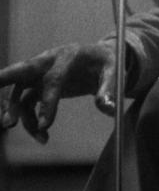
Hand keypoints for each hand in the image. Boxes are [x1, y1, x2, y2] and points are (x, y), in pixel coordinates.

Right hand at [0, 41, 117, 143]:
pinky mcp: (38, 84)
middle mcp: (48, 61)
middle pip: (19, 71)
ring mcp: (39, 72)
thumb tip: (108, 109)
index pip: (53, 79)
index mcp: (68, 55)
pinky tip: (41, 134)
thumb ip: (109, 89)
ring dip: (17, 114)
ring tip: (36, 134)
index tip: (45, 125)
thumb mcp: (114, 70)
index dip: (48, 102)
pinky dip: (29, 119)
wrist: (100, 55)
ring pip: (18, 92)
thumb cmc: (106, 61)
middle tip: (0, 108)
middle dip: (2, 82)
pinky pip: (25, 102)